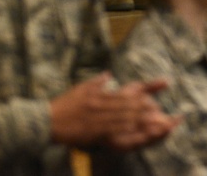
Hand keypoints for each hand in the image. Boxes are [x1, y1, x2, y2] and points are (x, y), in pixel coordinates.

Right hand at [50, 73, 179, 149]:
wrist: (47, 120)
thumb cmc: (63, 104)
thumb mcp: (80, 88)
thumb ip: (96, 82)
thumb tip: (108, 74)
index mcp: (99, 95)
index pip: (125, 94)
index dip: (142, 94)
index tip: (156, 93)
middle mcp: (101, 105)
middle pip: (127, 106)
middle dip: (145, 108)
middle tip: (159, 110)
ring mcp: (97, 119)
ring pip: (123, 119)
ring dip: (140, 120)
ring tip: (155, 121)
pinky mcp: (92, 132)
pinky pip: (112, 132)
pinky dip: (126, 132)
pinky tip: (136, 133)